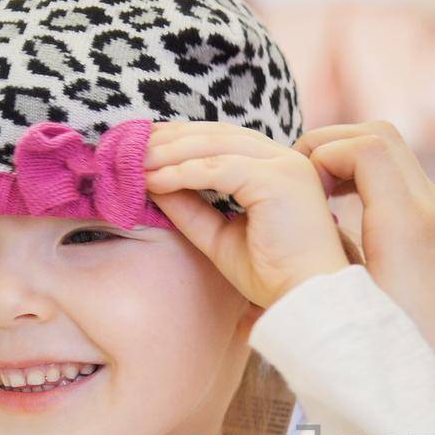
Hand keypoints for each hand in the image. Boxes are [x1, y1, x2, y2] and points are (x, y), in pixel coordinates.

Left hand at [143, 121, 347, 306]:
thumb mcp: (220, 236)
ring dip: (170, 152)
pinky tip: (154, 180)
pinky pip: (220, 168)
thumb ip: (191, 208)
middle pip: (217, 134)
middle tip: (129, 144)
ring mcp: (285, 166)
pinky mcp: (279, 179)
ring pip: (216, 145)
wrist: (306, 301)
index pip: (224, 139)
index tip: (145, 143)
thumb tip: (152, 182)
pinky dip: (183, 172)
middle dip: (170, 137)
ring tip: (134, 162)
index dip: (182, 138)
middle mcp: (286, 160)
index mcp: (278, 169)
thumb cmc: (273, 276)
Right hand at [295, 121, 434, 412]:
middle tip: (295, 177)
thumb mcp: (345, 310)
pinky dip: (369, 183)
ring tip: (313, 196)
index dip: (320, 151)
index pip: (363, 146)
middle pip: (380, 136)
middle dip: (331, 145)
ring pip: (395, 156)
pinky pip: (406, 183)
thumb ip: (317, 253)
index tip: (292, 180)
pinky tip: (343, 220)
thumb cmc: (399, 366)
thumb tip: (275, 222)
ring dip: (349, 163)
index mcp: (410, 225)